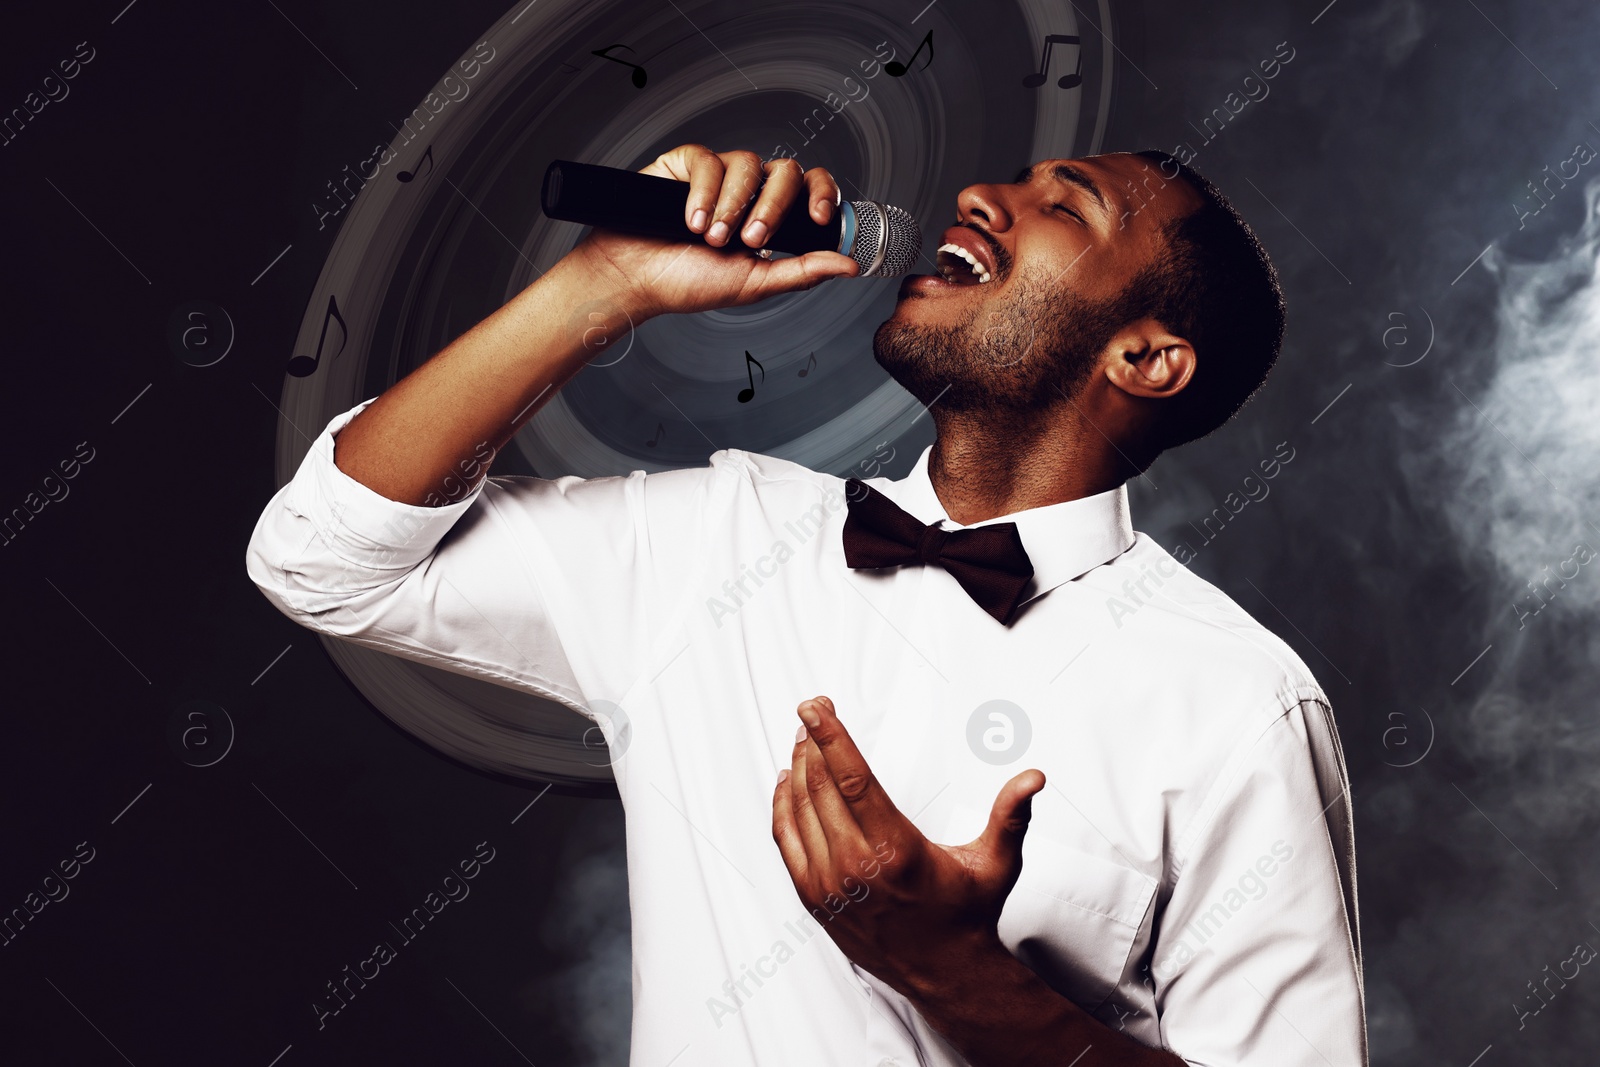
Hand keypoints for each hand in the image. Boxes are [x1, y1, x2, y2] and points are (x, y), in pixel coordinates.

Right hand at [569, 145, 859, 319]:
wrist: (636, 278)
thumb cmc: (688, 282)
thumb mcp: (755, 284)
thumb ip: (802, 272)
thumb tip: (849, 266)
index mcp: (771, 216)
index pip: (810, 188)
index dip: (822, 194)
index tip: (817, 219)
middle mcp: (749, 191)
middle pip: (784, 172)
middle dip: (771, 209)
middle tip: (749, 241)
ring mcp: (718, 174)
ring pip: (747, 164)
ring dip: (732, 206)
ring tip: (709, 237)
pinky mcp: (685, 163)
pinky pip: (707, 160)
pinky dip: (702, 192)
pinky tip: (689, 219)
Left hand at [771, 695, 1046, 1000]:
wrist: (943, 974)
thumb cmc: (968, 915)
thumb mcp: (996, 863)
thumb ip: (1011, 815)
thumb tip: (1033, 778)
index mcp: (897, 851)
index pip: (852, 779)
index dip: (831, 736)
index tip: (816, 706)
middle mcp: (856, 867)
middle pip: (821, 786)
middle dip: (813, 742)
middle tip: (813, 712)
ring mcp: (829, 884)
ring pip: (799, 809)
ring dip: (799, 767)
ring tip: (804, 739)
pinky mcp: (814, 897)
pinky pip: (787, 839)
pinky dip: (783, 805)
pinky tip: (788, 781)